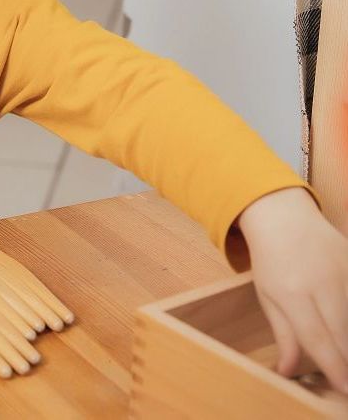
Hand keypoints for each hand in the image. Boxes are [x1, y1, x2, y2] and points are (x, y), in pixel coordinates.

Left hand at [238, 186, 347, 393]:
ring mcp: (344, 272)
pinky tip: (345, 330)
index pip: (317, 338)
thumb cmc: (271, 261)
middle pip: (343, 332)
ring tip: (345, 360)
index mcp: (291, 291)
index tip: (345, 390)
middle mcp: (321, 282)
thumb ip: (283, 335)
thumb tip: (287, 373)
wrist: (283, 217)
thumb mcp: (268, 296)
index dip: (334, 367)